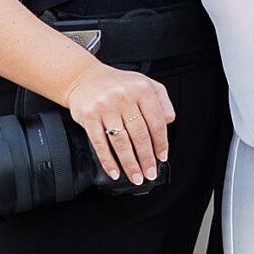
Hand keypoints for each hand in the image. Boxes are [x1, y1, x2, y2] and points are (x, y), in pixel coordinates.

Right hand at [65, 61, 175, 184]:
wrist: (84, 77)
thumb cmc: (118, 84)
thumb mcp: (145, 84)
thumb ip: (161, 102)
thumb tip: (168, 123)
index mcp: (142, 89)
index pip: (156, 122)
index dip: (161, 143)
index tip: (162, 157)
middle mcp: (123, 97)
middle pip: (139, 135)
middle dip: (146, 159)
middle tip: (150, 173)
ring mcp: (105, 107)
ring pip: (121, 142)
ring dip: (130, 164)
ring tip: (136, 176)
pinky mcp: (88, 116)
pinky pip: (100, 143)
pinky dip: (108, 161)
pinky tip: (115, 172)